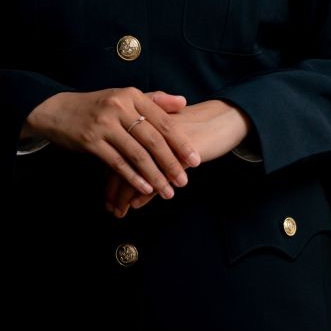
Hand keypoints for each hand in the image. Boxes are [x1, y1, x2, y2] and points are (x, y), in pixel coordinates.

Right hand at [23, 88, 199, 202]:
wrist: (58, 111)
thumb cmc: (97, 106)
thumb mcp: (124, 97)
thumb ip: (154, 100)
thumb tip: (183, 102)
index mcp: (132, 95)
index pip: (163, 121)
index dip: (181, 142)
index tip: (195, 160)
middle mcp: (120, 107)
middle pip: (152, 139)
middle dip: (171, 163)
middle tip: (184, 180)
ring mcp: (105, 124)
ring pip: (136, 154)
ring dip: (154, 176)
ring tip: (167, 191)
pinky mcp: (91, 141)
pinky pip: (117, 163)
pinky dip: (133, 177)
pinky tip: (144, 190)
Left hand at [104, 98, 251, 217]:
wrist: (224, 118)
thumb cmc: (195, 128)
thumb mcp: (168, 135)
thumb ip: (148, 147)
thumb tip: (130, 169)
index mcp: (145, 122)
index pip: (120, 149)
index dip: (110, 172)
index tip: (106, 192)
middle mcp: (151, 130)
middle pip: (124, 161)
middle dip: (114, 188)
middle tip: (109, 207)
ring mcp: (165, 142)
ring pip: (137, 171)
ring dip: (125, 194)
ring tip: (119, 211)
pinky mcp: (180, 155)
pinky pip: (157, 176)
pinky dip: (145, 192)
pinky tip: (136, 204)